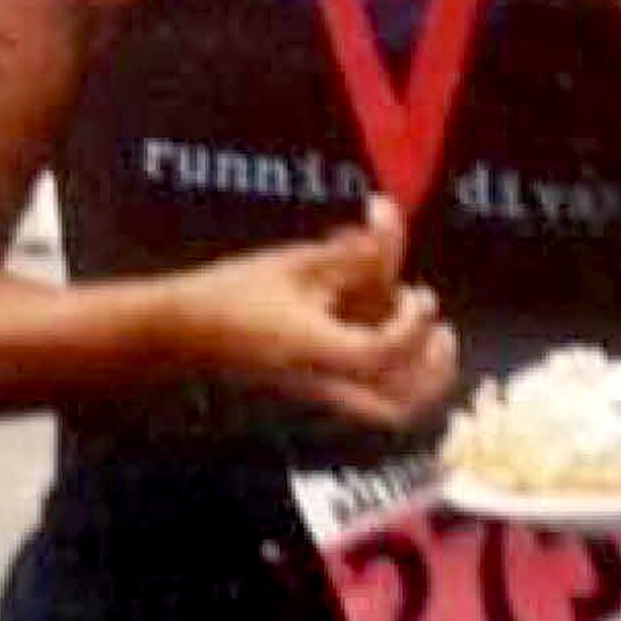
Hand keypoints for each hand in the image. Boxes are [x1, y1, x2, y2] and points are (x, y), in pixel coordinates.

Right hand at [168, 197, 460, 428]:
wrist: (180, 332)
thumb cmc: (235, 291)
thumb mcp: (297, 262)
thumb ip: (353, 248)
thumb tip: (388, 208)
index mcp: (313, 351)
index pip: (380, 354)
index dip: (411, 325)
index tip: (417, 292)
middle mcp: (322, 384)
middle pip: (399, 410)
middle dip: (433, 374)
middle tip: (440, 330)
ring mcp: (321, 397)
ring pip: (391, 413)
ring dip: (421, 377)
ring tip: (428, 334)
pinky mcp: (320, 395)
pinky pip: (374, 400)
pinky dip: (399, 374)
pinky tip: (393, 331)